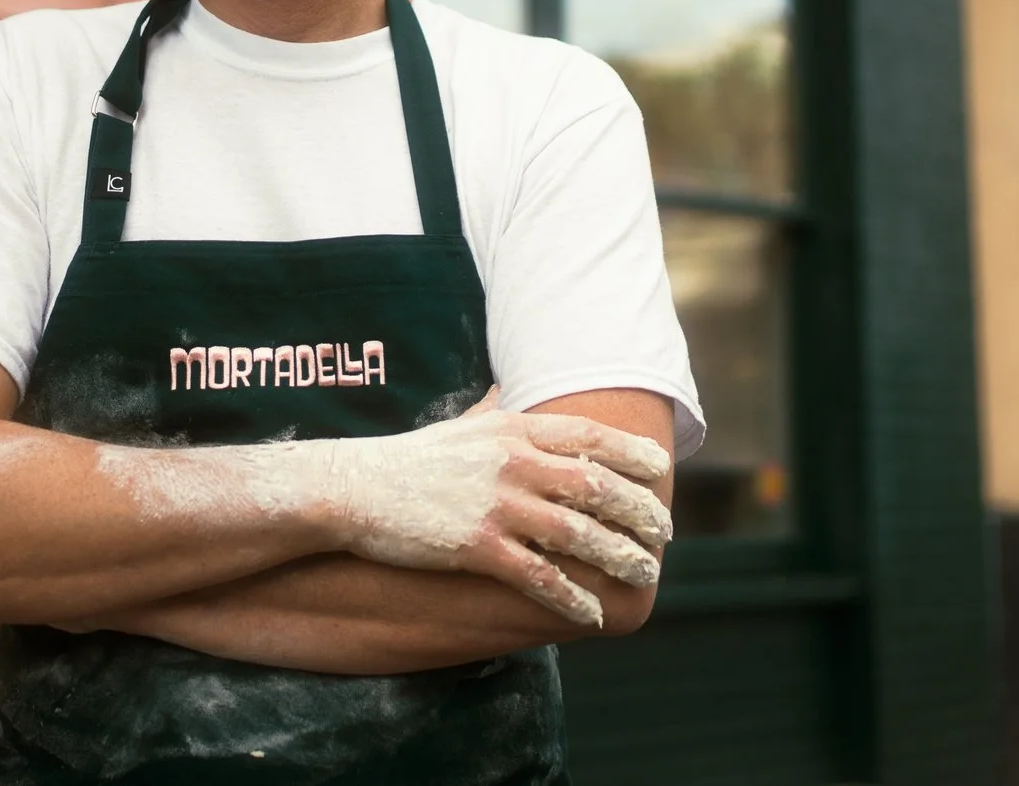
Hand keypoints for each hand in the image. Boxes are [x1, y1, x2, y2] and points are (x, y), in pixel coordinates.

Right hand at [316, 390, 672, 628]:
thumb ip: (505, 419)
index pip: (590, 437)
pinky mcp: (478, 547)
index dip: (633, 453)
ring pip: (579, 533)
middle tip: (664, 532)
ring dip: (620, 557)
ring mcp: (497, 505)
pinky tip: (592, 613)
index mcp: (514, 429)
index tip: (662, 471)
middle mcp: (513, 463)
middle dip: (640, 512)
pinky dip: (572, 597)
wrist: (355, 488)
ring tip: (645, 574)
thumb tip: (526, 405)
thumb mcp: (466, 426)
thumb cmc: (412, 460)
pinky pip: (540, 577)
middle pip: (597, 486)